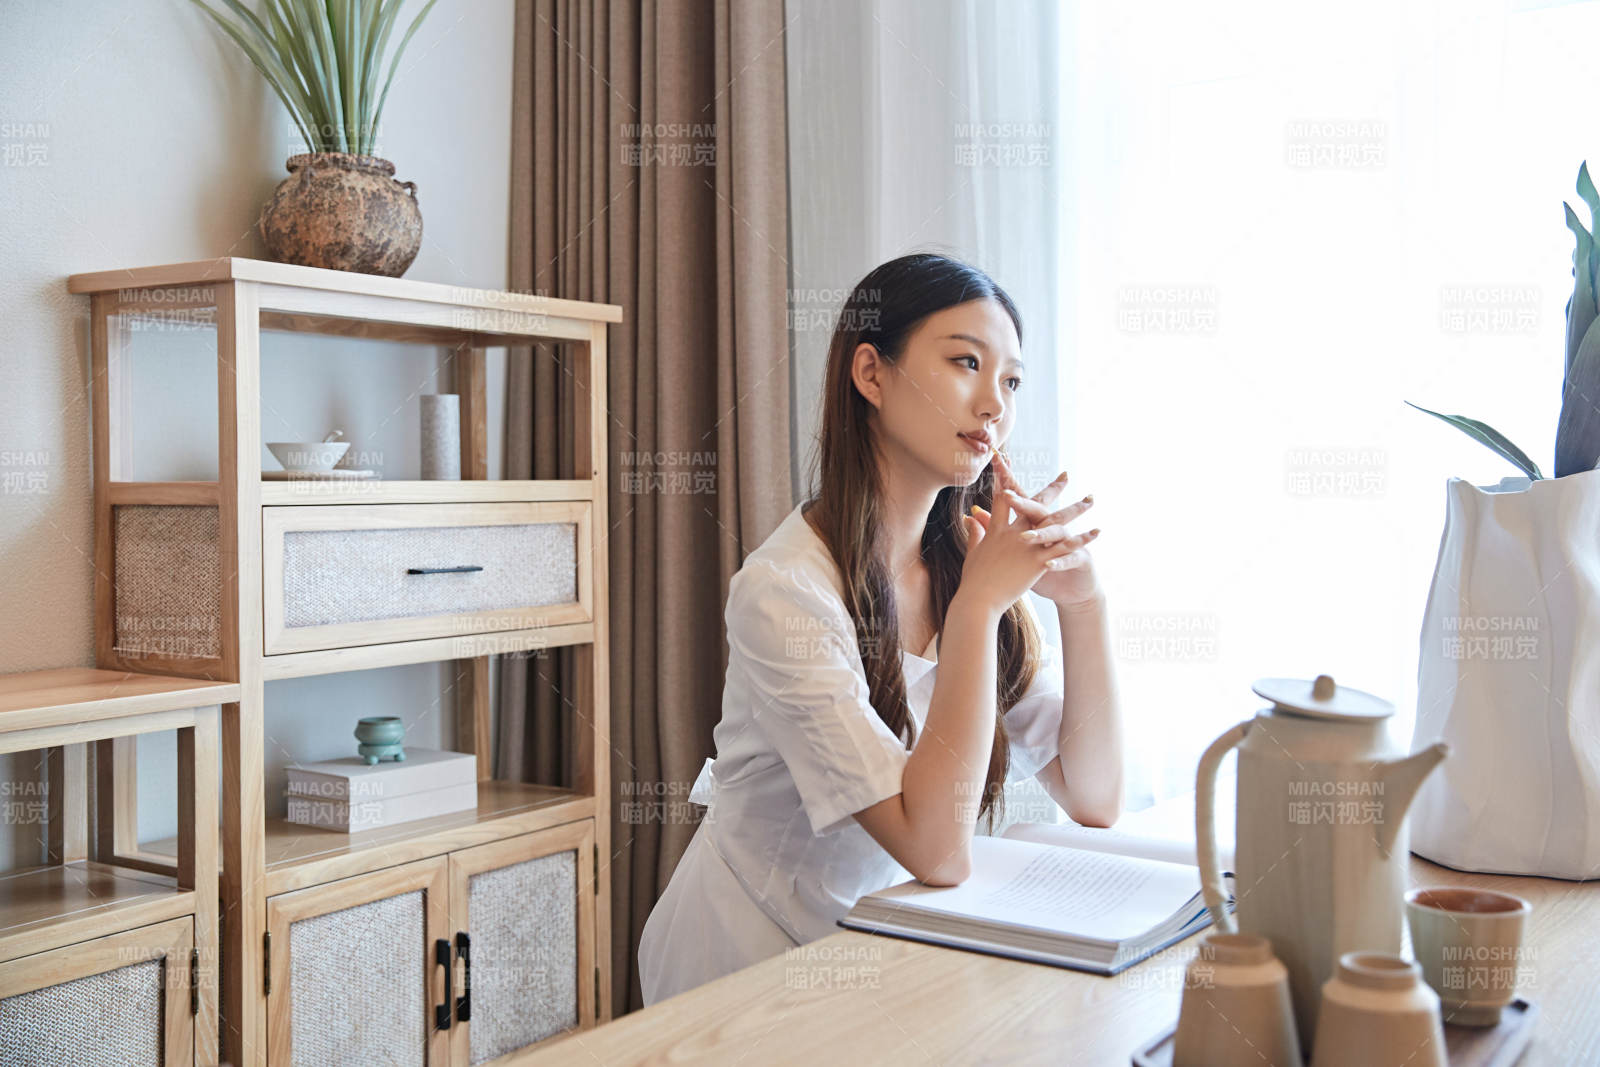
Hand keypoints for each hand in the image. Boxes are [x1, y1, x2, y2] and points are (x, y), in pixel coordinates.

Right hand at [971, 451, 1101, 608]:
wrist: (978, 600)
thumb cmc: (973, 580)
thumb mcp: (973, 553)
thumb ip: (974, 533)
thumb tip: (970, 517)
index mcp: (997, 530)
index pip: (1003, 498)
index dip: (1007, 478)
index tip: (1008, 462)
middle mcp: (1014, 533)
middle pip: (1035, 503)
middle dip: (1051, 489)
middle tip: (1065, 475)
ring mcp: (1027, 546)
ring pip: (1056, 522)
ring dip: (1075, 509)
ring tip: (1091, 499)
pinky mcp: (1038, 562)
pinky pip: (1065, 548)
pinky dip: (1082, 539)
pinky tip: (1096, 532)